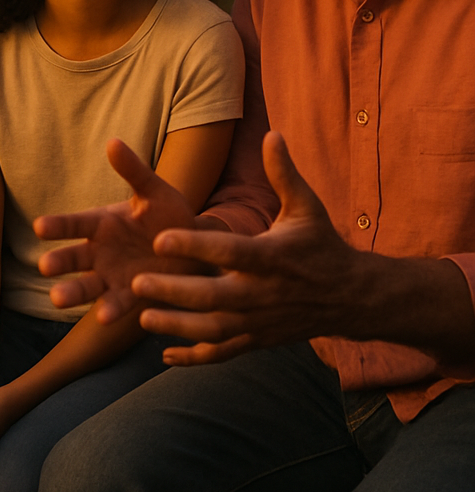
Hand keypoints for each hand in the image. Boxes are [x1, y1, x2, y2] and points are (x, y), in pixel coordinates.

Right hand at [34, 138, 198, 322]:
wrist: (196, 248)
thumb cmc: (170, 215)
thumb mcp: (155, 191)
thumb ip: (134, 171)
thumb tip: (112, 141)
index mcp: (103, 223)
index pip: (75, 223)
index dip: (58, 225)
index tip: (39, 227)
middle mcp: (101, 251)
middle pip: (74, 257)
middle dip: (59, 261)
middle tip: (44, 266)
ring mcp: (113, 276)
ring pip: (87, 285)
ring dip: (72, 292)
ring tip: (57, 298)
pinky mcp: (131, 297)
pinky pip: (118, 304)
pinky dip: (110, 309)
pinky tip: (104, 316)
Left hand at [133, 131, 356, 363]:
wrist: (352, 297)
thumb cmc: (320, 245)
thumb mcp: (307, 207)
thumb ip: (284, 173)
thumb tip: (272, 133)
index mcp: (272, 256)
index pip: (229, 251)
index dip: (195, 245)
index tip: (160, 238)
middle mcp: (264, 293)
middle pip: (215, 297)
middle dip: (175, 292)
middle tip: (137, 282)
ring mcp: (261, 321)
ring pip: (215, 329)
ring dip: (178, 326)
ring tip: (141, 318)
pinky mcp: (259, 340)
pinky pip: (224, 353)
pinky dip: (195, 358)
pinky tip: (164, 358)